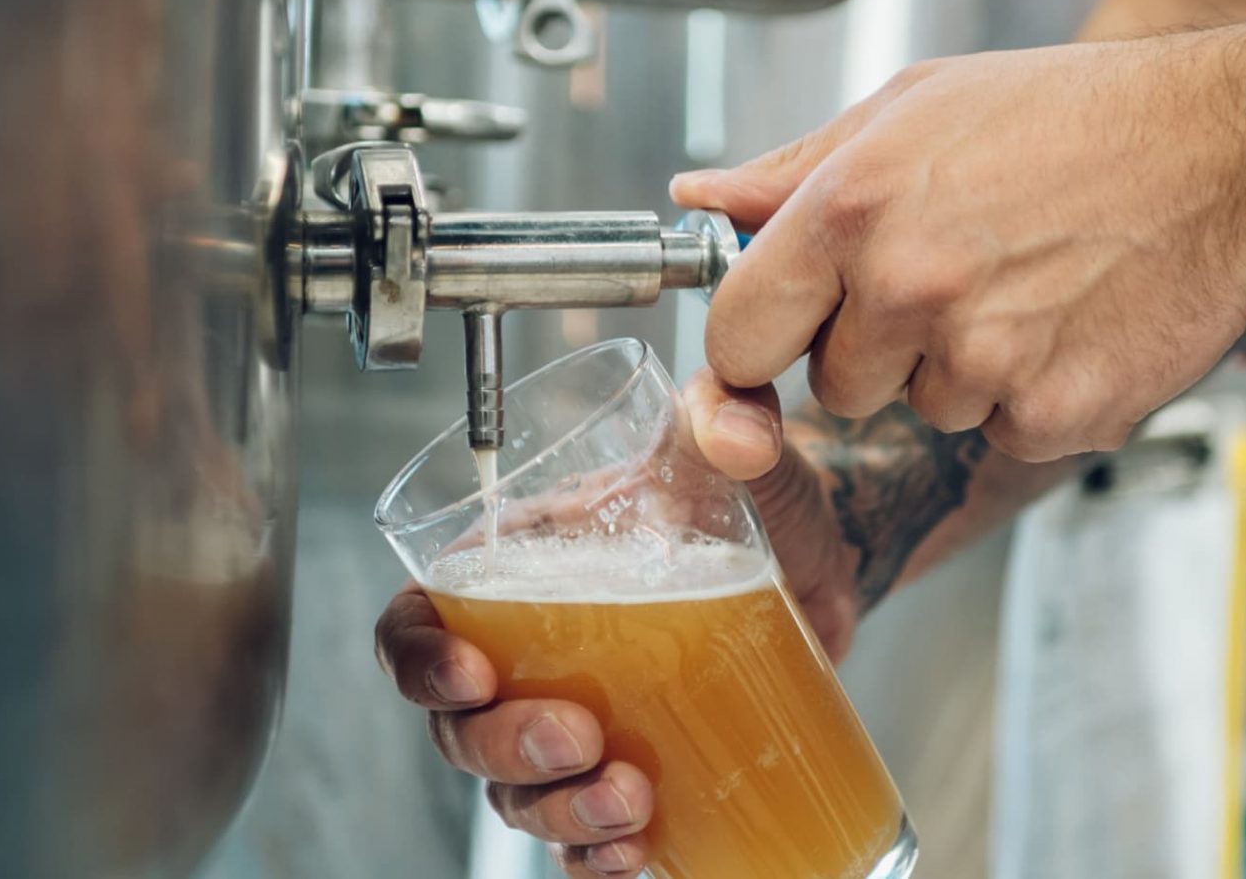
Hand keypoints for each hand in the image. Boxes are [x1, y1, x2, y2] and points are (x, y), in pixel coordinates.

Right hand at [373, 371, 855, 878]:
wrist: (828, 559)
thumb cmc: (753, 497)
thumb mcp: (736, 445)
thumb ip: (730, 411)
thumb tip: (734, 427)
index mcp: (516, 571)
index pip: (417, 623)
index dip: (419, 657)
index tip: (470, 672)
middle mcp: (529, 655)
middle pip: (458, 727)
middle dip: (502, 746)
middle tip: (577, 736)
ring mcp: (576, 723)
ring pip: (515, 794)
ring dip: (557, 811)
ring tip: (629, 797)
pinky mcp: (630, 773)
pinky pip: (581, 841)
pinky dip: (594, 859)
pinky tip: (635, 852)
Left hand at [673, 26, 1245, 461]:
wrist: (1228, 149)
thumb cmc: (1075, 115)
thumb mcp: (917, 106)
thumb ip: (797, 168)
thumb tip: (704, 201)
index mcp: (852, 207)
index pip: (737, 335)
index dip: (762, 341)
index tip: (791, 330)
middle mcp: (908, 287)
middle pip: (833, 387)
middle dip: (879, 349)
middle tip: (956, 275)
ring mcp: (982, 359)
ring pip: (923, 411)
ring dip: (962, 370)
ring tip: (1028, 285)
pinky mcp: (1053, 414)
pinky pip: (1002, 433)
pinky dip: (1032, 396)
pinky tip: (1072, 322)